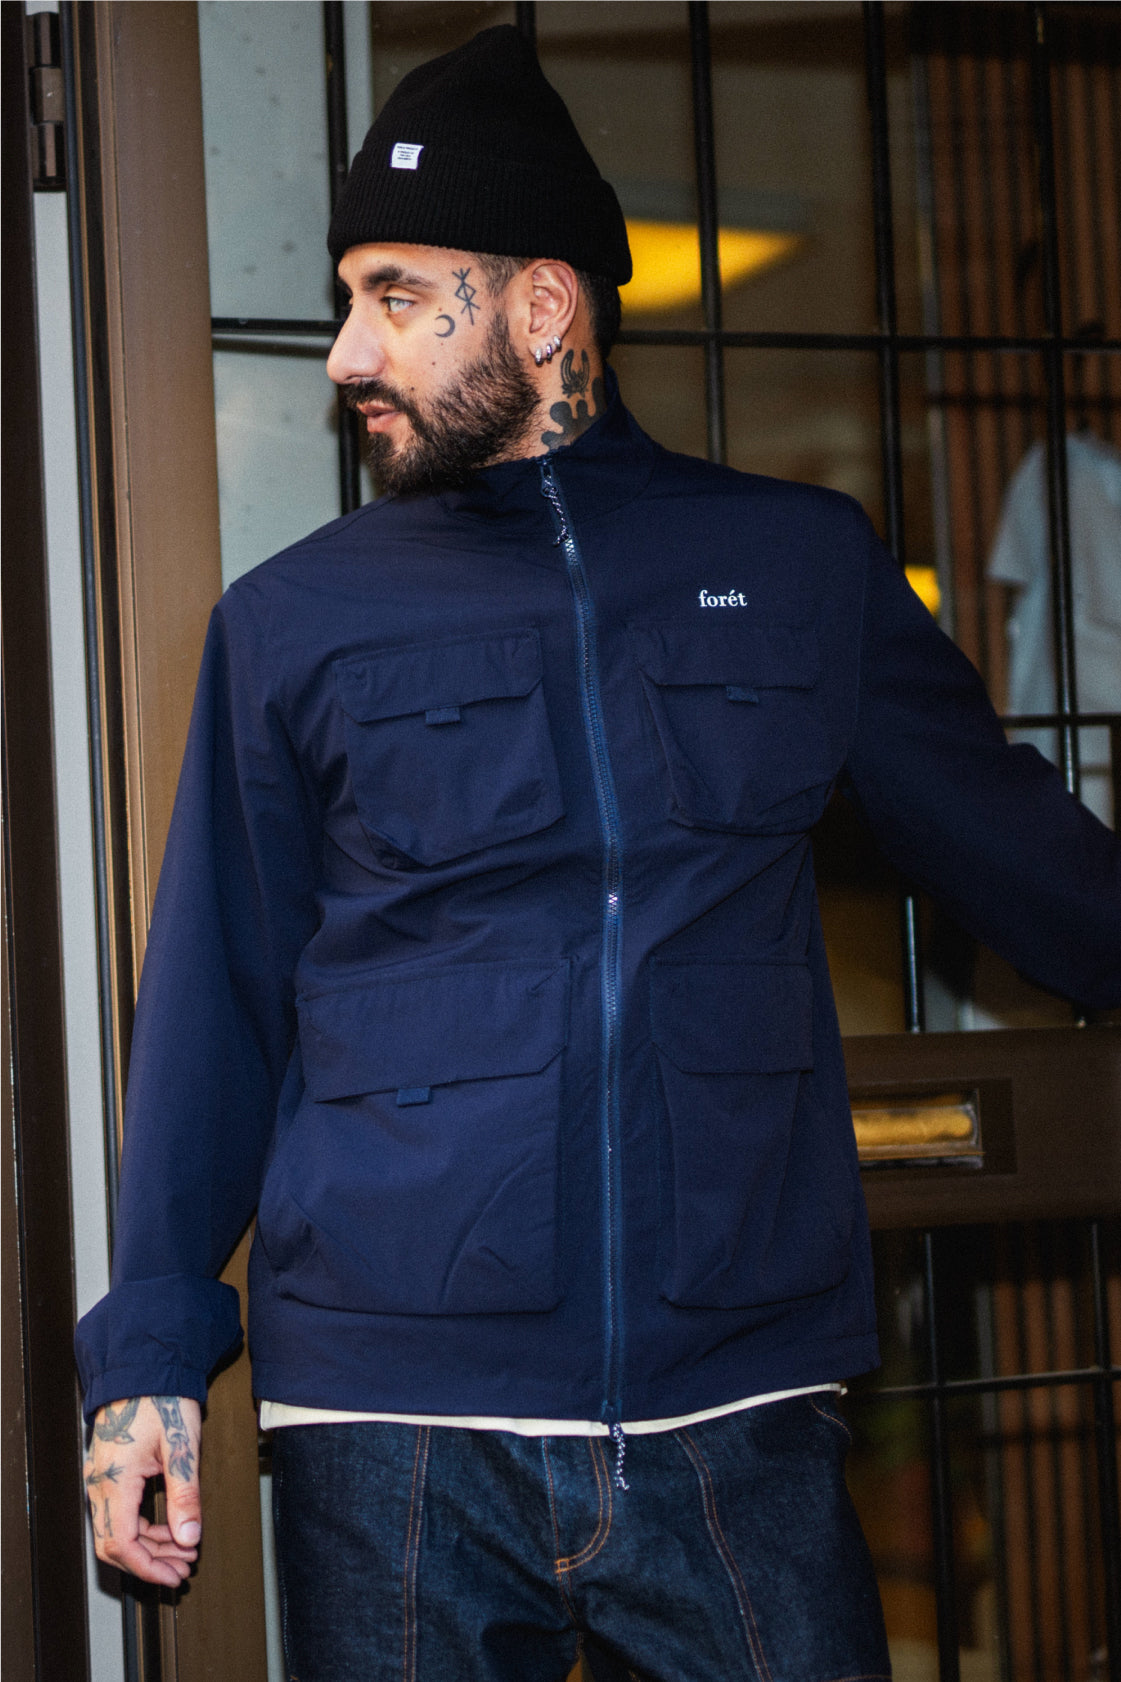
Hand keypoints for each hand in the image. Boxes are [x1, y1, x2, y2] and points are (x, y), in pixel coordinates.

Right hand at [84, 1396, 201, 1585]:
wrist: (145, 1367)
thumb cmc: (162, 1399)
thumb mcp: (181, 1448)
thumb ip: (185, 1496)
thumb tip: (189, 1536)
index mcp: (113, 1480)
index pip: (122, 1544)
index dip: (148, 1568)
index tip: (174, 1575)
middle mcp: (99, 1482)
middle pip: (114, 1544)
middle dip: (150, 1561)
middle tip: (183, 1567)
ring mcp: (100, 1476)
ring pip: (116, 1529)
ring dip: (149, 1545)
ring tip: (183, 1549)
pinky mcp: (108, 1470)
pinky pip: (118, 1512)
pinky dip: (142, 1526)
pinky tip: (168, 1527)